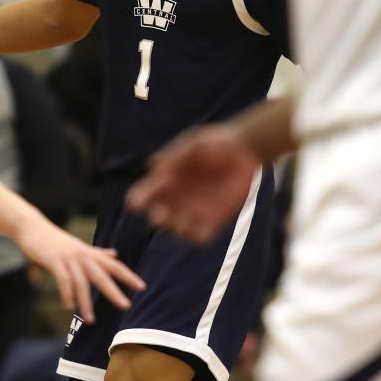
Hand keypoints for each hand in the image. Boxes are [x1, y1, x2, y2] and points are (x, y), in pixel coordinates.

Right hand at [16, 223, 145, 322]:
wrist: (33, 227)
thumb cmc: (56, 239)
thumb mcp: (80, 245)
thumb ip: (98, 253)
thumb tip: (116, 255)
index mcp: (90, 253)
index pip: (114, 265)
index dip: (128, 276)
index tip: (142, 287)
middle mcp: (83, 256)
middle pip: (102, 275)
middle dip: (114, 291)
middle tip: (126, 306)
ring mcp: (68, 258)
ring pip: (82, 283)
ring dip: (86, 303)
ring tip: (91, 320)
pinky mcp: (54, 261)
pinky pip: (63, 280)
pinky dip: (67, 294)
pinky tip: (69, 306)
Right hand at [128, 125, 259, 241]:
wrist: (244, 150)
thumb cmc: (214, 143)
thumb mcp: (194, 143)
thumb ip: (175, 154)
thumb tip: (152, 165)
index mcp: (165, 180)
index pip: (144, 194)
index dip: (138, 200)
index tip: (137, 203)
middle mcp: (176, 199)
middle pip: (157, 217)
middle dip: (157, 218)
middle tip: (162, 215)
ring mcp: (194, 210)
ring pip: (177, 230)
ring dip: (177, 230)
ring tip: (185, 223)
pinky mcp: (214, 219)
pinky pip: (202, 236)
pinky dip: (200, 237)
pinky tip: (206, 230)